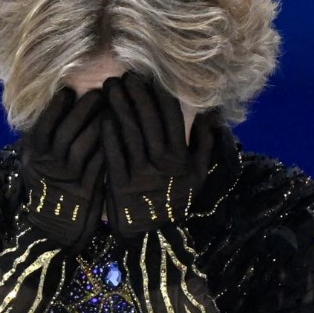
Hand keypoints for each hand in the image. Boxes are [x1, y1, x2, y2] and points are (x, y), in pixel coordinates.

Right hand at [18, 86, 106, 250]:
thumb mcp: (34, 168)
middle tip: (100, 92)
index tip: (70, 91)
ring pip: (88, 140)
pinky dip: (112, 141)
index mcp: (33, 156)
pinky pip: (103, 157)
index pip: (46, 122)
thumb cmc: (46, 194)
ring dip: (102, 119)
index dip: (59, 105)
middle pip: (70, 127)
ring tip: (113, 106)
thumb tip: (53, 112)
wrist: (53, 233)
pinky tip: (121, 129)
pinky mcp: (89, 186)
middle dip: (86, 106)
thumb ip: (41, 143)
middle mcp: (49, 164)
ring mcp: (70, 176)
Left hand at [100, 72, 216, 239]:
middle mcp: (161, 161)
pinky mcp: (119, 183)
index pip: (171, 116)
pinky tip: (102, 117)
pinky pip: (114, 154)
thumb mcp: (198, 176)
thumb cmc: (175, 203)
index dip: (159, 94)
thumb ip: (205, 145)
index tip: (149, 76)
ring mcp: (139, 171)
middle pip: (148, 119)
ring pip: (130, 132)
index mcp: (181, 156)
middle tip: (124, 75)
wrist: (154, 237)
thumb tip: (211, 115)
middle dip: (136, 94)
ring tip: (110, 87)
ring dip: (120, 107)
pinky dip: (108, 134)